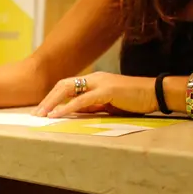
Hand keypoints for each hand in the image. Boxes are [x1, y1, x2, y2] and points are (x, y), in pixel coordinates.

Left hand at [33, 72, 156, 117]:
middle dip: (47, 100)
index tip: (42, 110)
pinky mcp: (108, 91)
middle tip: (36, 114)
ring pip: (68, 90)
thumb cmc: (134, 100)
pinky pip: (82, 99)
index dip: (52, 97)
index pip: (67, 86)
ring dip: (52, 103)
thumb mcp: (107, 104)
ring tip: (42, 115)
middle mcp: (95, 79)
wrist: (156, 94)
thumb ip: (91, 106)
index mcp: (94, 81)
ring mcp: (101, 83)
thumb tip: (73, 112)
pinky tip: (57, 115)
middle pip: (63, 85)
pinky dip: (67, 107)